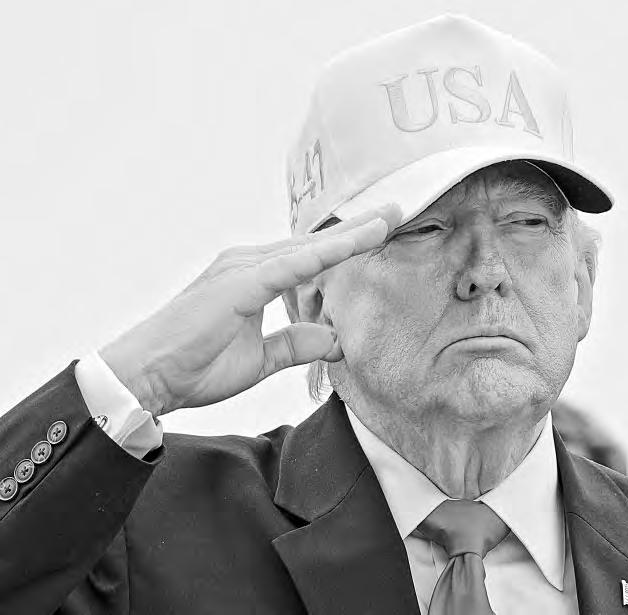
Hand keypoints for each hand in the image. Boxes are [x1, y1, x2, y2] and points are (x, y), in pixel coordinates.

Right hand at [100, 205, 400, 416]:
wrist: (146, 378)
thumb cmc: (193, 366)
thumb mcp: (261, 359)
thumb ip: (296, 344)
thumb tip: (335, 342)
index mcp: (254, 277)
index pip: (310, 256)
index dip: (347, 243)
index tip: (382, 229)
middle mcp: (249, 263)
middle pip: (314, 243)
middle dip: (358, 227)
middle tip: (398, 208)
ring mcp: (242, 269)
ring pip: (309, 247)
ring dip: (351, 233)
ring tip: (389, 217)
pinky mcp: (239, 284)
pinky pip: (293, 265)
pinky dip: (328, 252)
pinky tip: (357, 241)